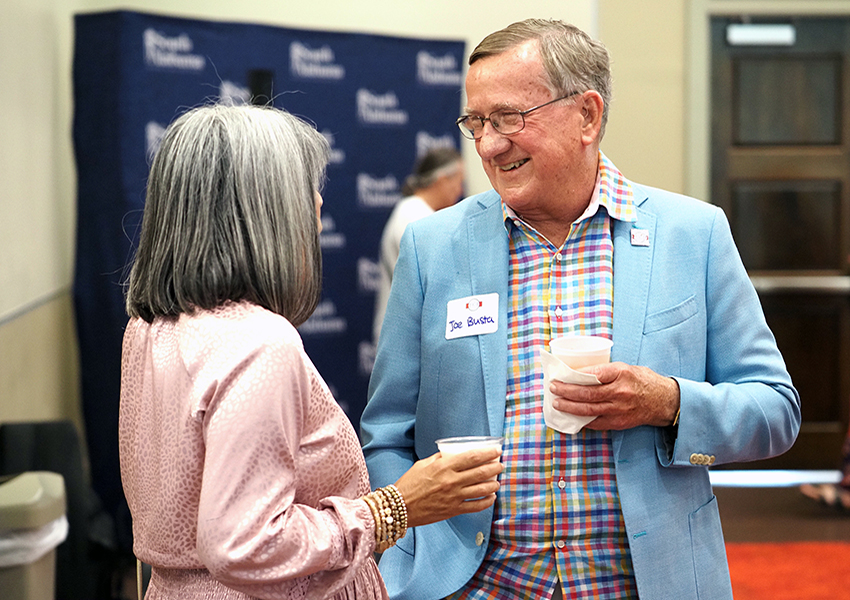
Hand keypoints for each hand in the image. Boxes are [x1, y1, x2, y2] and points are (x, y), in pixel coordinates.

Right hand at [393, 448, 502, 527]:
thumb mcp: (423, 464)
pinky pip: (476, 506)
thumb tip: (453, 453)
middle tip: (501, 464)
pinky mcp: (453, 510)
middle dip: (495, 467)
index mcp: (444, 467)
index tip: (496, 450)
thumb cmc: (410, 483)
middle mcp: (452, 481)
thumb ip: (440, 458)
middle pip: (481, 472)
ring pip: (482, 490)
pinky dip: (487, 502)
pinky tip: (491, 497)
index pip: (472, 457)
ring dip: (494, 484)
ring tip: (497, 481)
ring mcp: (454, 497)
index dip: (487, 453)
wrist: (399, 507)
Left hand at [549, 362, 679, 429]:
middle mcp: (620, 392)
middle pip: (588, 393)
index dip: (575, 375)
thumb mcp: (626, 368)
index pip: (595, 374)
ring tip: (557, 403)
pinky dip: (582, 420)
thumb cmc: (643, 381)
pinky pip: (596, 422)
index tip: (562, 375)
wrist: (664, 402)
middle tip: (553, 388)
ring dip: (570, 407)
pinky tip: (571, 416)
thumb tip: (579, 373)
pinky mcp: (619, 423)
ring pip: (589, 410)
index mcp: (622, 374)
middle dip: (567, 391)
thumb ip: (605, 371)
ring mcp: (619, 410)